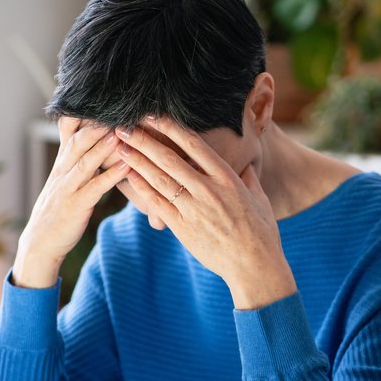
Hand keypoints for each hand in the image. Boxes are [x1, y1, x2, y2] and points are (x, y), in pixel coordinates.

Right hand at [13, 118, 127, 288]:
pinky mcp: (76, 205)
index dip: (82, 111)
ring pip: (86, 161)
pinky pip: (96, 188)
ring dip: (103, 145)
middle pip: (77, 140)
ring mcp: (68, 187)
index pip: (68, 128)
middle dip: (95, 123)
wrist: (41, 241)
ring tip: (120, 131)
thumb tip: (94, 138)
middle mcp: (63, 170)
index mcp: (62, 161)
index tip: (100, 94)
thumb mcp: (64, 179)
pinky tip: (127, 166)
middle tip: (116, 106)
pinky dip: (111, 176)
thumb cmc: (58, 209)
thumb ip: (77, 158)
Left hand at [116, 116, 297, 309]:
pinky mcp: (183, 228)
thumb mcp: (259, 199)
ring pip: (160, 179)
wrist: (255, 266)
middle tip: (124, 125)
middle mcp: (209, 190)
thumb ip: (248, 179)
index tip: (154, 115)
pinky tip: (128, 176)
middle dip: (145, 140)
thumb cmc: (260, 232)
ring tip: (120, 146)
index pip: (194, 144)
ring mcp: (194, 209)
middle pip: (170, 158)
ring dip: (138, 160)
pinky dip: (142, 188)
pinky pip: (157, 204)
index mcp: (228, 178)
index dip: (171, 127)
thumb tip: (244, 166)